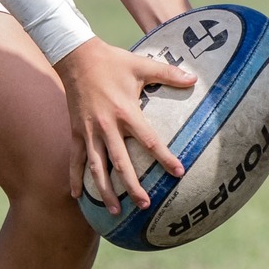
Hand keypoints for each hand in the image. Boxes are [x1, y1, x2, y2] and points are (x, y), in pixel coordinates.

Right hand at [58, 36, 192, 209]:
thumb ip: (168, 74)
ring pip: (97, 168)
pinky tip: (77, 197)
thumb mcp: (141, 65)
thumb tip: (194, 79)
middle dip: (132, 186)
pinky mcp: (75, 131)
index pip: (149, 140)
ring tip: (114, 211)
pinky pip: (75, 159)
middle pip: (121, 163)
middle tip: (145, 205)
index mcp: (126, 111)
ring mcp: (89, 131)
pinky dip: (74, 178)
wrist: (76, 57)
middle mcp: (107, 126)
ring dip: (105, 191)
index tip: (179, 172)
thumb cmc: (112, 61)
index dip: (165, 157)